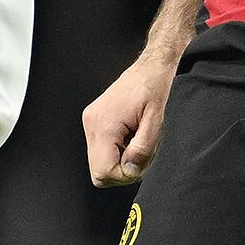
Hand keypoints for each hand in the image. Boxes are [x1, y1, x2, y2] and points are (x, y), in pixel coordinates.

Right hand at [82, 47, 176, 185]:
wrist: (148, 69)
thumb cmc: (153, 90)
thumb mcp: (155, 122)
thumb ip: (142, 149)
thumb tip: (130, 172)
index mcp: (104, 125)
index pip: (103, 171)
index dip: (124, 176)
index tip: (141, 164)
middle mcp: (91, 124)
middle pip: (97, 172)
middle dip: (121, 172)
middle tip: (140, 157)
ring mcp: (90, 122)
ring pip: (97, 163)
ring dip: (119, 162)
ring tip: (136, 144)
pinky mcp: (93, 121)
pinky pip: (99, 151)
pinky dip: (115, 153)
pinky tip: (130, 139)